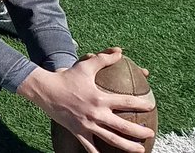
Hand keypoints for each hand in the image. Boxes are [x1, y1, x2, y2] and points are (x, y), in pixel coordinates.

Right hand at [18, 48, 154, 152]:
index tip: (151, 106)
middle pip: (123, 126)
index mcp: (100, 98)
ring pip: (111, 140)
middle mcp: (95, 113)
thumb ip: (103, 59)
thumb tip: (120, 52)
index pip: (126, 102)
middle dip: (140, 132)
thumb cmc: (66, 77)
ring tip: (140, 150)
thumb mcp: (85, 66)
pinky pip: (90, 147)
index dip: (141, 104)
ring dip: (128, 147)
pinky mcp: (77, 131)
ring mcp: (87, 125)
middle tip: (150, 134)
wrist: (44, 90)